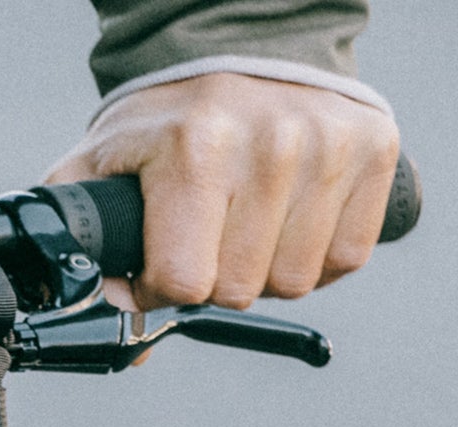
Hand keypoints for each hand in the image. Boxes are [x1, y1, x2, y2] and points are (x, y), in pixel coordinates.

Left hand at [45, 71, 399, 309]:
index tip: (155, 266)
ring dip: (264, 273)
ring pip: (296, 281)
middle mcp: (271, 145)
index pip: (184, 280)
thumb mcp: (98, 167)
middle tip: (203, 241)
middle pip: (240, 289)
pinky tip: (288, 226)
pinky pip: (346, 257)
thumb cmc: (165, 124)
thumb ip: (82, 247)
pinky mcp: (376, 150)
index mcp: (194, 148)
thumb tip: (125, 342)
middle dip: (212, 280)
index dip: (160, 289)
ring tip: (245, 230)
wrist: (240, 53)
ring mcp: (331, 146)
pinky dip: (314, 259)